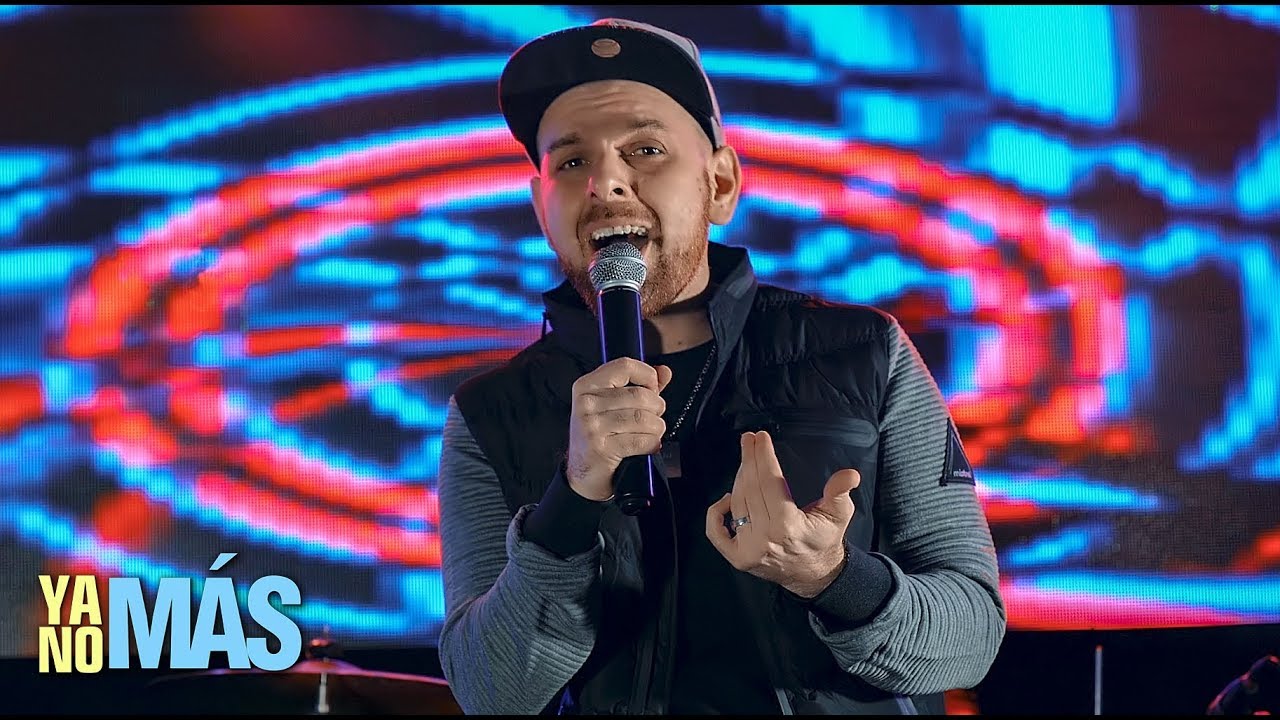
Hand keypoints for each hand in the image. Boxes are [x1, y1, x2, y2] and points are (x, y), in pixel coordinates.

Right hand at [566, 357, 672, 500]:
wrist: (583, 473)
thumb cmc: (601, 435)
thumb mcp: (613, 405)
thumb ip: (640, 386)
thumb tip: (665, 371)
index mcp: (586, 386)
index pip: (625, 366)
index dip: (647, 376)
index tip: (653, 389)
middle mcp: (586, 403)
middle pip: (639, 395)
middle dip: (656, 408)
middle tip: (654, 417)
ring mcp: (591, 426)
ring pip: (643, 418)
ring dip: (657, 428)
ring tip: (653, 432)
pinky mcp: (601, 448)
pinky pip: (641, 440)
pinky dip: (652, 444)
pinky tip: (649, 446)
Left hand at [706, 431, 860, 597]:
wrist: (813, 573)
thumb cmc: (823, 540)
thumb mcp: (839, 514)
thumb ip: (840, 492)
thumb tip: (849, 475)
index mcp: (788, 526)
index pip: (769, 482)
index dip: (763, 456)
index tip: (760, 438)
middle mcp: (765, 538)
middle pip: (751, 489)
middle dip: (749, 460)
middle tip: (749, 441)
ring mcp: (748, 549)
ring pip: (737, 504)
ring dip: (739, 478)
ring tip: (746, 461)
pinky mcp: (737, 557)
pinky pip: (716, 532)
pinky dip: (717, 512)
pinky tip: (727, 497)